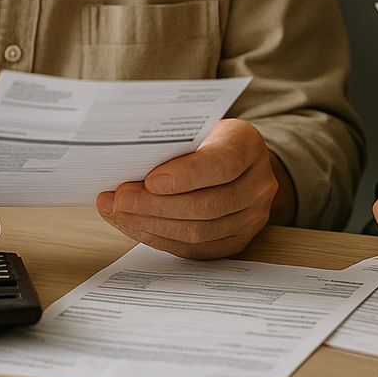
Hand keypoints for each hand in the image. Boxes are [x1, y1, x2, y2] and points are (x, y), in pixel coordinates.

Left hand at [96, 119, 283, 258]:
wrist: (237, 163)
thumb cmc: (207, 140)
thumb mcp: (196, 128)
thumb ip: (172, 143)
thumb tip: (125, 163)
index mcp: (248, 146)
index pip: (221, 164)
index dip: (185, 176)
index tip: (149, 180)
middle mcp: (259, 184)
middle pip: (207, 205)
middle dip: (156, 205)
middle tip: (120, 199)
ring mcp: (252, 217)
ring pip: (199, 232)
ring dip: (152, 225)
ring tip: (118, 213)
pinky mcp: (236, 241)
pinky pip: (195, 249)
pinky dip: (159, 239)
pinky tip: (134, 225)